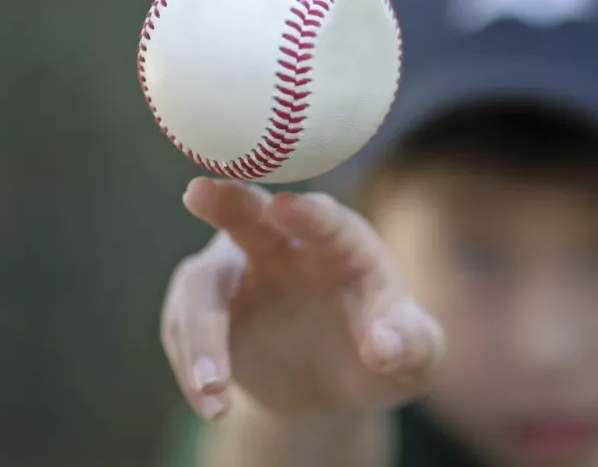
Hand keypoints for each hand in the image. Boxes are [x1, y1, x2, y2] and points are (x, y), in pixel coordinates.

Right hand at [160, 177, 444, 420]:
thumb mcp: (416, 354)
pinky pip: (182, 326)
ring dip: (201, 334)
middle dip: (226, 201)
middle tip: (197, 193)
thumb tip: (382, 348)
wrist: (337, 382)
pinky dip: (191, 363)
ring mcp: (239, 271)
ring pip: (202, 285)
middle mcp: (284, 243)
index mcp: (342, 242)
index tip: (286, 208)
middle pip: (250, 213)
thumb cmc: (386, 351)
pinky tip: (213, 404)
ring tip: (214, 388)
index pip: (325, 220)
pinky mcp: (205, 306)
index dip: (307, 213)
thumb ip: (412, 344)